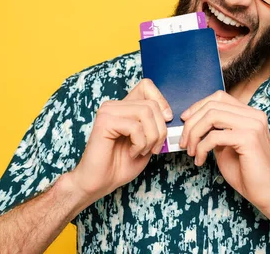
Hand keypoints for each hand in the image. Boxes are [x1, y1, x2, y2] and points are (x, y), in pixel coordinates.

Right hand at [67, 78, 171, 203]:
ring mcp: (108, 111)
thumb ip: (156, 125)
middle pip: (152, 104)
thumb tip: (169, 114)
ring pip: (146, 113)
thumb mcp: (147, 142)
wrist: (100, 183)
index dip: (161, 101)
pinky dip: (140, 144)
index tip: (166, 121)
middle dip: (160, 130)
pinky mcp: (104, 122)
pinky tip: (131, 153)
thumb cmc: (121, 164)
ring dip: (151, 137)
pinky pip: (135, 127)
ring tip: (142, 151)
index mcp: (124, 106)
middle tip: (154, 148)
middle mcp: (114, 105)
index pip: (147, 86)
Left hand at [179, 91, 269, 212]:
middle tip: (184, 142)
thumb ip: (216, 131)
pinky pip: (214, 136)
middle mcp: (254, 115)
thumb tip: (193, 123)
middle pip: (212, 105)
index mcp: (251, 114)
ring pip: (211, 116)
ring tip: (190, 151)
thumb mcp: (226, 146)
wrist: (268, 194)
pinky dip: (201, 148)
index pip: (219, 97)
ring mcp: (253, 125)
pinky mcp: (249, 138)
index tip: (185, 121)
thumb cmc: (247, 173)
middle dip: (192, 123)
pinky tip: (200, 160)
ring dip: (194, 134)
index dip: (198, 106)